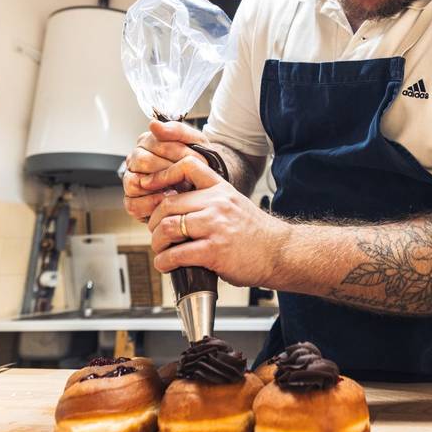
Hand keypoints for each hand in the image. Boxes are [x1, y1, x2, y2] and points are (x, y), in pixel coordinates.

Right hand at [122, 120, 206, 222]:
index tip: (198, 160)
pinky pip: (133, 204)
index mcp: (147, 142)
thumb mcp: (195, 142)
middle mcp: (135, 160)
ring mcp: (131, 181)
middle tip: (188, 176)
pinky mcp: (133, 202)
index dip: (179, 152)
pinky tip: (168, 200)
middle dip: (170, 170)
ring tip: (179, 189)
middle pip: (143, 161)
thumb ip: (176, 130)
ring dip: (159, 187)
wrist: (205, 185)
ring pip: (134, 182)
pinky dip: (151, 204)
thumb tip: (153, 124)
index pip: (155, 143)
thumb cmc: (198, 162)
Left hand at [146, 154, 289, 288]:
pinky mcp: (214, 250)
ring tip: (161, 250)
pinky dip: (164, 262)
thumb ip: (211, 199)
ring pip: (168, 227)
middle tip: (156, 233)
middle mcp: (217, 203)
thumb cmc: (256, 233)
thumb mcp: (235, 203)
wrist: (280, 253)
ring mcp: (215, 226)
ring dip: (157, 242)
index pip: (186, 166)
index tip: (151, 188)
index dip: (163, 175)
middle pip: (168, 203)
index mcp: (220, 189)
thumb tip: (178, 207)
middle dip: (154, 221)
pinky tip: (166, 265)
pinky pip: (177, 254)